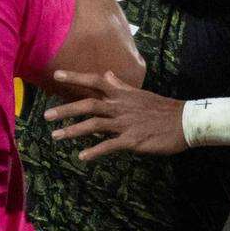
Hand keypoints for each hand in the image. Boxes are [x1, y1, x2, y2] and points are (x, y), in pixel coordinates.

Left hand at [44, 71, 188, 159]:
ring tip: (56, 136)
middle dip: (66, 109)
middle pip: (88, 104)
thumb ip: (120, 85)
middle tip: (46, 116)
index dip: (75, 77)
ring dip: (73, 131)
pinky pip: (109, 145)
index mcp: (122, 93)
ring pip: (94, 125)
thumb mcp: (139, 93)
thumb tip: (106, 73)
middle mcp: (120, 106)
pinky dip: (94, 151)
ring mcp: (125, 123)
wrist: (183, 122)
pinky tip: (82, 156)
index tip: (56, 75)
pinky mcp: (132, 140)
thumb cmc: (161, 108)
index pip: (95, 81)